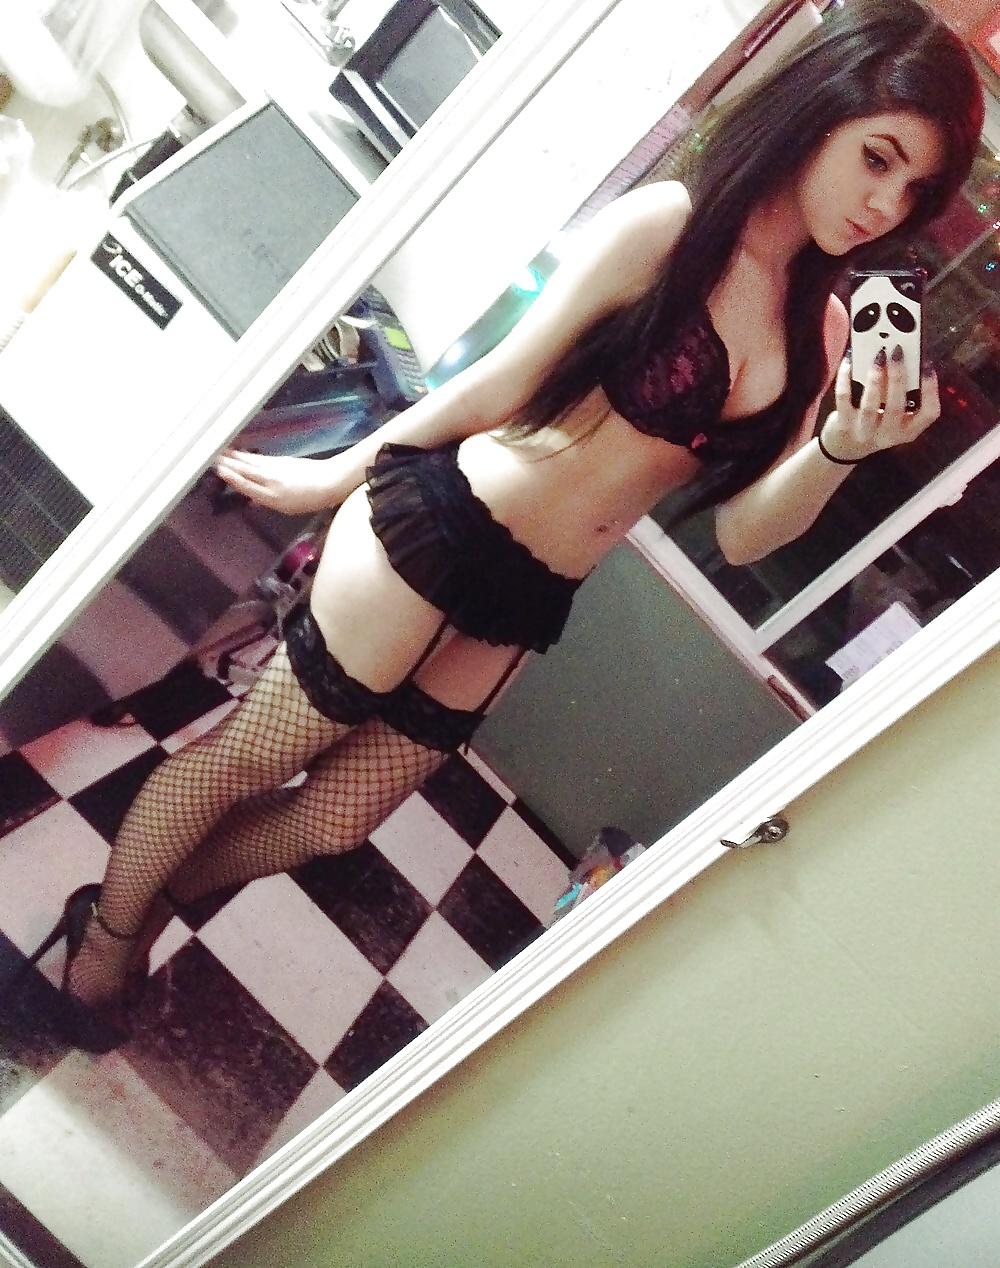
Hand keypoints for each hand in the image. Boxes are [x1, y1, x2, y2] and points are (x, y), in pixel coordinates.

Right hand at [213, 449, 350, 513]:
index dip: (231, 478)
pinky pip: (258, 459)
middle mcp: (271, 482)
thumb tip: (252, 499)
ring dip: (233, 457)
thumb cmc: (310, 499)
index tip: (218, 470)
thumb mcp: (287, 508)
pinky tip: (237, 452)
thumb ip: (267, 501)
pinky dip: (246, 455)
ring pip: (249, 462)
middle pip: (244, 471)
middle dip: (227, 463)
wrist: (330, 481)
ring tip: (218, 452)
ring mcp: (276, 470)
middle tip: (209, 456)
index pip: (246, 486)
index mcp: (272, 497)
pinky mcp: (280, 461)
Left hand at [820, 348, 940, 462]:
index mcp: (909, 429)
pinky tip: (848, 362)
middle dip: (898, 377)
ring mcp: (864, 432)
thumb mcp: (895, 415)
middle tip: (897, 352)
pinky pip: (844, 400)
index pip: (929, 413)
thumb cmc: (877, 422)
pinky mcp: (843, 426)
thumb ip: (903, 393)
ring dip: (875, 379)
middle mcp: (889, 434)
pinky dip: (845, 379)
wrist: (846, 447)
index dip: (931, 390)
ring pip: (870, 406)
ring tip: (877, 357)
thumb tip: (903, 356)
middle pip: (896, 407)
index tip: (928, 367)